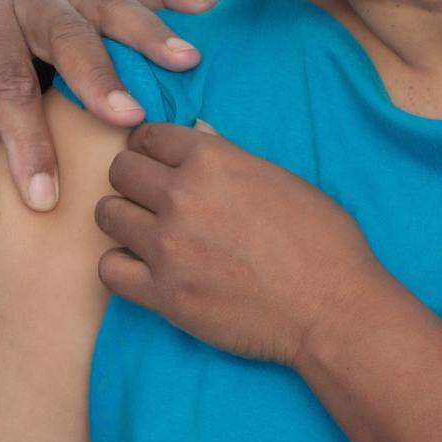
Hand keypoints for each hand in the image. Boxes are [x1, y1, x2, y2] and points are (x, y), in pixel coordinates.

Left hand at [0, 0, 215, 211]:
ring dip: (148, 35)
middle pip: (63, 36)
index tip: (44, 195)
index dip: (27, 141)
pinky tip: (203, 6)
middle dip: (97, 78)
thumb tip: (1, 192)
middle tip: (128, 119)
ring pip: (107, 7)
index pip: (6, 83)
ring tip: (185, 62)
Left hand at [94, 121, 385, 367]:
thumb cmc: (323, 242)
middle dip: (132, 179)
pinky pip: (109, 269)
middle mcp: (182, 197)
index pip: (150, 135)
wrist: (334, 309)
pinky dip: (120, 266)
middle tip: (147, 197)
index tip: (153, 160)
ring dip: (122, 219)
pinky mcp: (163, 294)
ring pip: (107, 215)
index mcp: (212, 160)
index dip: (149, 146)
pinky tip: (141, 268)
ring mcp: (168, 246)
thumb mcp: (280, 179)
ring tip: (142, 231)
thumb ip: (228, 156)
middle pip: (120, 171)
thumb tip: (196, 133)